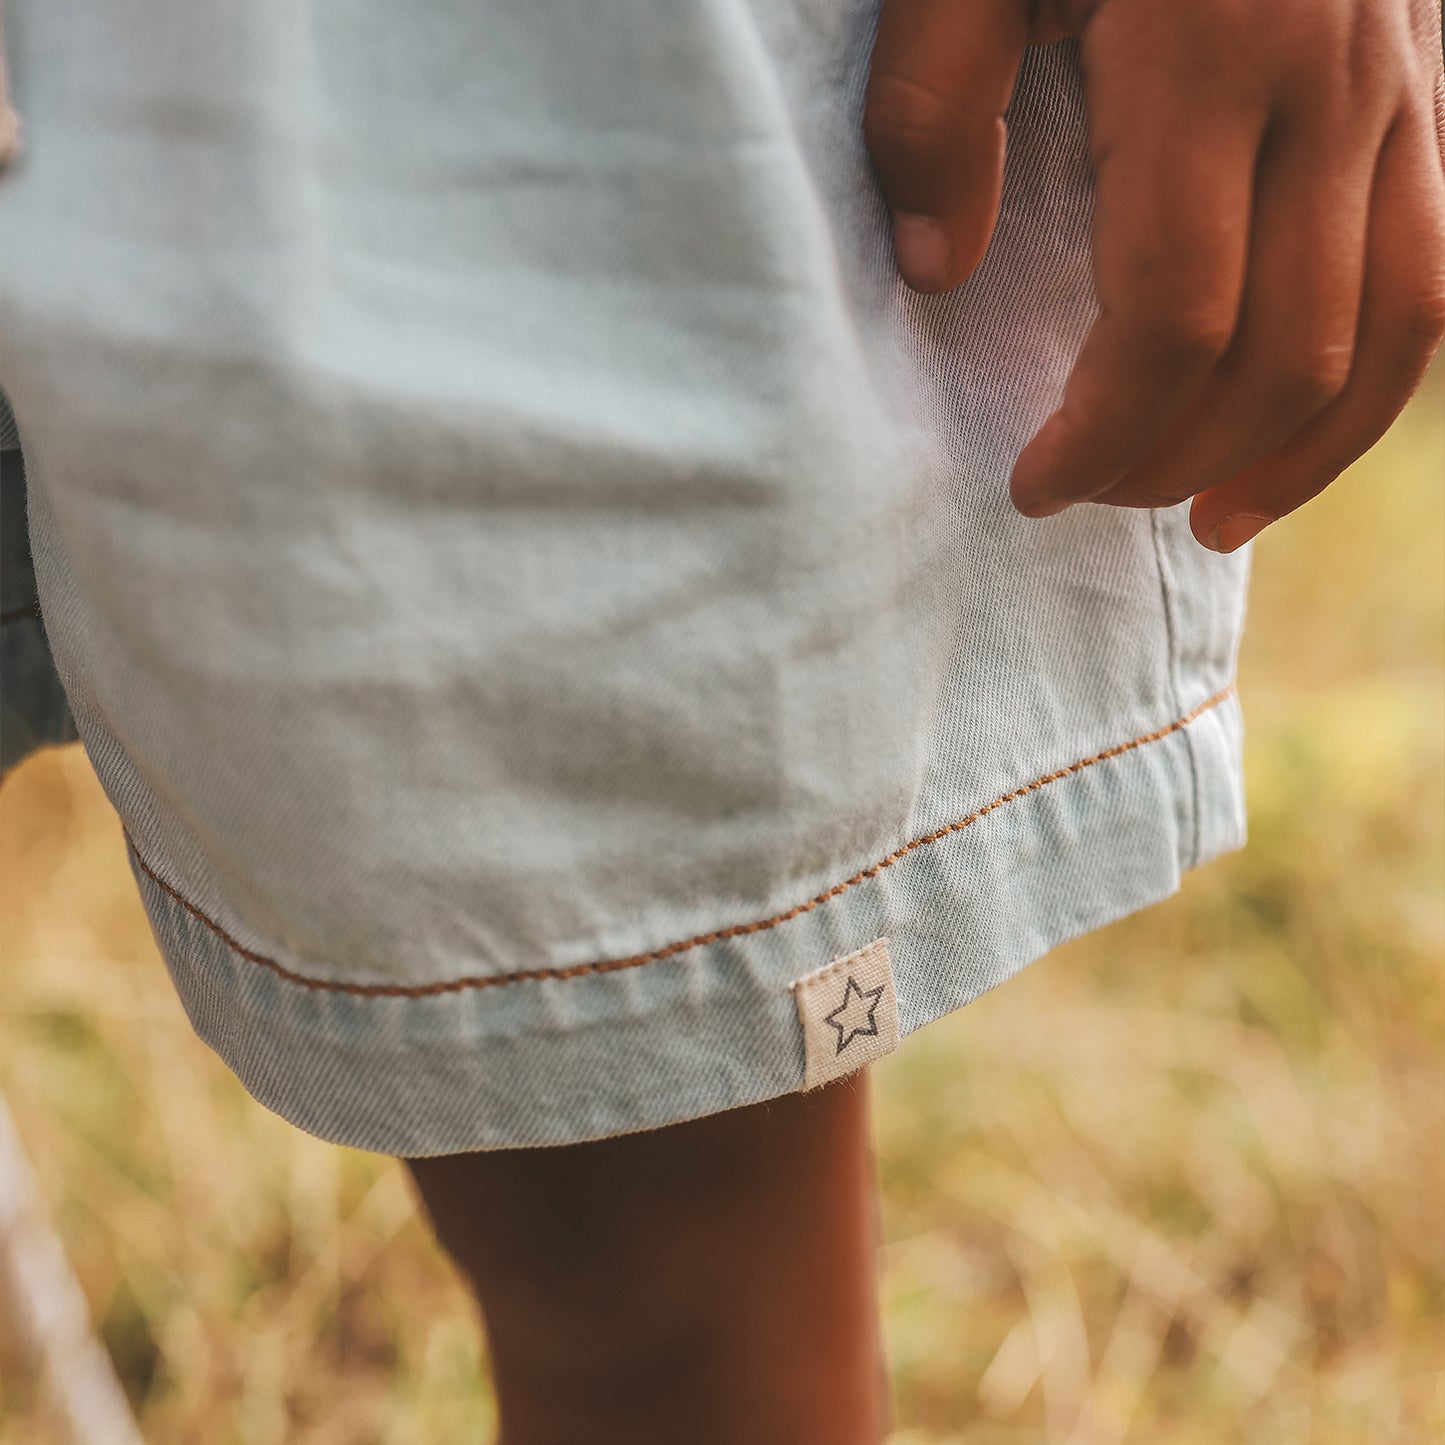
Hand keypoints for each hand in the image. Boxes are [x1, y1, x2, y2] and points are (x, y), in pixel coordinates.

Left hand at [863, 0, 1444, 550]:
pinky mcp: (1430, 92)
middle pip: (1286, 347)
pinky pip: (1441, 269)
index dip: (1102, 432)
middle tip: (1085, 500)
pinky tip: (1305, 428)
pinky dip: (1379, 376)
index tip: (1030, 487)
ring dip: (1301, 450)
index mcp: (1209, 53)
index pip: (1172, 317)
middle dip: (1177, 456)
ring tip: (1209, 523)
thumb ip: (935, 103)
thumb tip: (933, 268)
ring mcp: (1405, 88)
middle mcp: (1334, 83)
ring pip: (1395, 327)